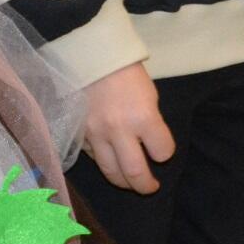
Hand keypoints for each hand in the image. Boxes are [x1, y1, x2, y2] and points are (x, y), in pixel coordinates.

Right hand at [83, 63, 173, 194]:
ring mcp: (96, 133)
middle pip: (135, 172)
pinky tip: (108, 158)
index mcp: (143, 117)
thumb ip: (150, 123)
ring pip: (111, 171)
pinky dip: (102, 161)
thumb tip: (148, 146)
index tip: (161, 150)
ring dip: (123, 182)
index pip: (163, 152)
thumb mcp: (149, 96)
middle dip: (145, 185)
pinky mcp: (79, 132)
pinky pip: (93, 157)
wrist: (89, 55)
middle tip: (150, 187)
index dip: (164, 153)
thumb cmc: (125, 72)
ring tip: (129, 183)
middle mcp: (119, 129)